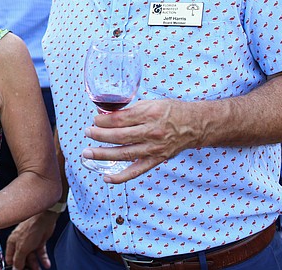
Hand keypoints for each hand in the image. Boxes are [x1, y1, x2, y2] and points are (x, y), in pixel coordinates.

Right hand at [5, 211, 59, 269]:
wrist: (44, 219)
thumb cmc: (31, 227)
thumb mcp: (22, 248)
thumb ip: (18, 259)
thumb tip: (15, 268)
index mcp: (12, 242)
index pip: (10, 258)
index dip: (14, 265)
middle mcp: (20, 242)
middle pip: (22, 258)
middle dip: (26, 266)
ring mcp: (30, 242)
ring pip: (32, 257)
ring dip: (35, 264)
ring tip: (38, 269)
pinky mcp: (39, 241)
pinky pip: (40, 253)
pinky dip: (43, 259)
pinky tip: (46, 264)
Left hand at [84, 98, 201, 182]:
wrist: (195, 125)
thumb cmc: (171, 111)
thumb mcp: (151, 103)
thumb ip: (130, 109)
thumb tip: (105, 114)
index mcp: (150, 114)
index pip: (121, 119)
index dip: (104, 120)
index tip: (94, 120)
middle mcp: (152, 132)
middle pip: (120, 136)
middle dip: (99, 135)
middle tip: (87, 132)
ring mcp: (154, 148)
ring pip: (124, 154)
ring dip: (103, 154)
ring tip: (87, 153)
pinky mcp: (156, 160)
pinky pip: (136, 171)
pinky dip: (120, 177)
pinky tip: (106, 178)